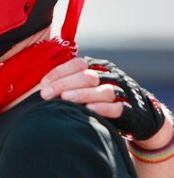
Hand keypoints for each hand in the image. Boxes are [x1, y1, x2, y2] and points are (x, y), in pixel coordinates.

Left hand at [39, 57, 166, 139]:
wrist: (138, 113)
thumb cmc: (100, 99)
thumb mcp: (86, 87)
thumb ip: (68, 84)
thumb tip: (39, 89)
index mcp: (98, 67)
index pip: (77, 64)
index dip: (59, 73)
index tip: (42, 85)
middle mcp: (110, 76)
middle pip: (87, 75)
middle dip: (64, 84)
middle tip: (46, 94)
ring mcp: (122, 91)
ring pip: (103, 89)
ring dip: (82, 94)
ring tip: (65, 100)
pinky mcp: (130, 109)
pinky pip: (117, 107)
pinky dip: (103, 108)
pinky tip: (88, 110)